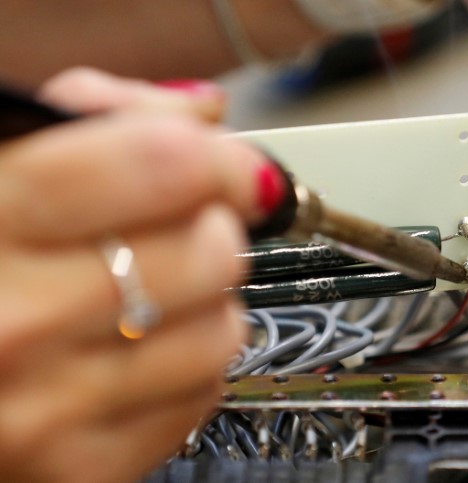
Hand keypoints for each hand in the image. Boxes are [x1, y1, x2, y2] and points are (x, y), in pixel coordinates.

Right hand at [0, 68, 281, 482]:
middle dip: (209, 229)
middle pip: (212, 252)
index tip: (230, 165)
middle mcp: (13, 324)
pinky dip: (186, 363)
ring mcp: (47, 410)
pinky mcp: (80, 467)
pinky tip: (134, 349)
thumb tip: (201, 114)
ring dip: (205, 301)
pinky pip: (200, 394)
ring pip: (222, 330)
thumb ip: (91, 119)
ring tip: (149, 292)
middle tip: (174, 230)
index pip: (161, 166)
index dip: (218, 157)